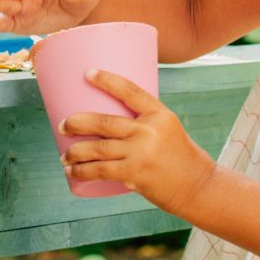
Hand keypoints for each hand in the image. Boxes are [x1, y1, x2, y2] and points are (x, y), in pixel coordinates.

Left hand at [61, 71, 215, 212]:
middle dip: (76, 123)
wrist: (197, 187)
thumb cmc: (179, 158)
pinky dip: (82, 171)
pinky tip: (71, 172)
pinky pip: (100, 170)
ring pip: (97, 148)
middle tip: (62, 126)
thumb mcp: (167, 131)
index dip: (107, 80)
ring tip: (65, 156)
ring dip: (74, 153)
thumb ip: (142, 124)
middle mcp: (149, 130)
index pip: (130, 90)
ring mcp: (141, 153)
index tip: (87, 73)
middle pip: (103, 122)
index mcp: (159, 114)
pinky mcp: (134, 174)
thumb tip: (107, 124)